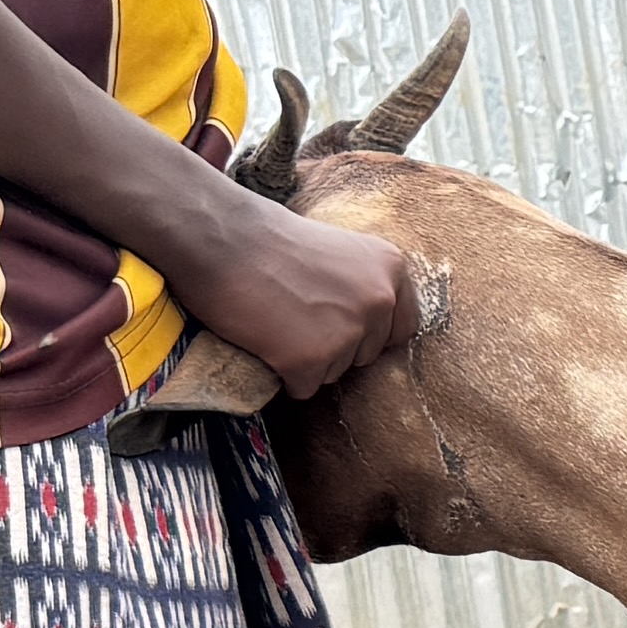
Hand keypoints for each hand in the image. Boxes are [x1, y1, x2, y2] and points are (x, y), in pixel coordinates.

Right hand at [176, 199, 422, 396]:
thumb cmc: (270, 241)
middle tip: (295, 318)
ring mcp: (347, 332)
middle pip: (365, 355)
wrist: (223, 239)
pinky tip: (265, 342)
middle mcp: (380, 302)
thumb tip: (369, 326)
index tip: (341, 327)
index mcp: (391, 269)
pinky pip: (303, 388)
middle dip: (333, 348)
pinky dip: (282, 375)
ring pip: (334, 374)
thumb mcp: (339, 252)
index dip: (370, 334)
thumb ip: (363, 285)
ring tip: (277, 323)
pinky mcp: (311, 360)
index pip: (403, 328)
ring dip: (306, 361)